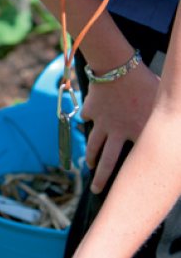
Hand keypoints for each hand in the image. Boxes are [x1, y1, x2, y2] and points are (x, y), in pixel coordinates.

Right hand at [81, 62, 159, 193]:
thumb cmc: (145, 83)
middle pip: (107, 161)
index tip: (130, 189)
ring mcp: (102, 122)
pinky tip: (87, 122)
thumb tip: (177, 130)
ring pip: (93, 144)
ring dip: (91, 156)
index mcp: (139, 133)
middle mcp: (117, 132)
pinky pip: (87, 117)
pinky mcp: (91, 110)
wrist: (117, 69)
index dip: (133, 176)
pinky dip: (87, 120)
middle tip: (96, 190)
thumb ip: (167, 117)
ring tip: (90, 164)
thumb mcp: (162, 102)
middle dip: (101, 178)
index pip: (137, 161)